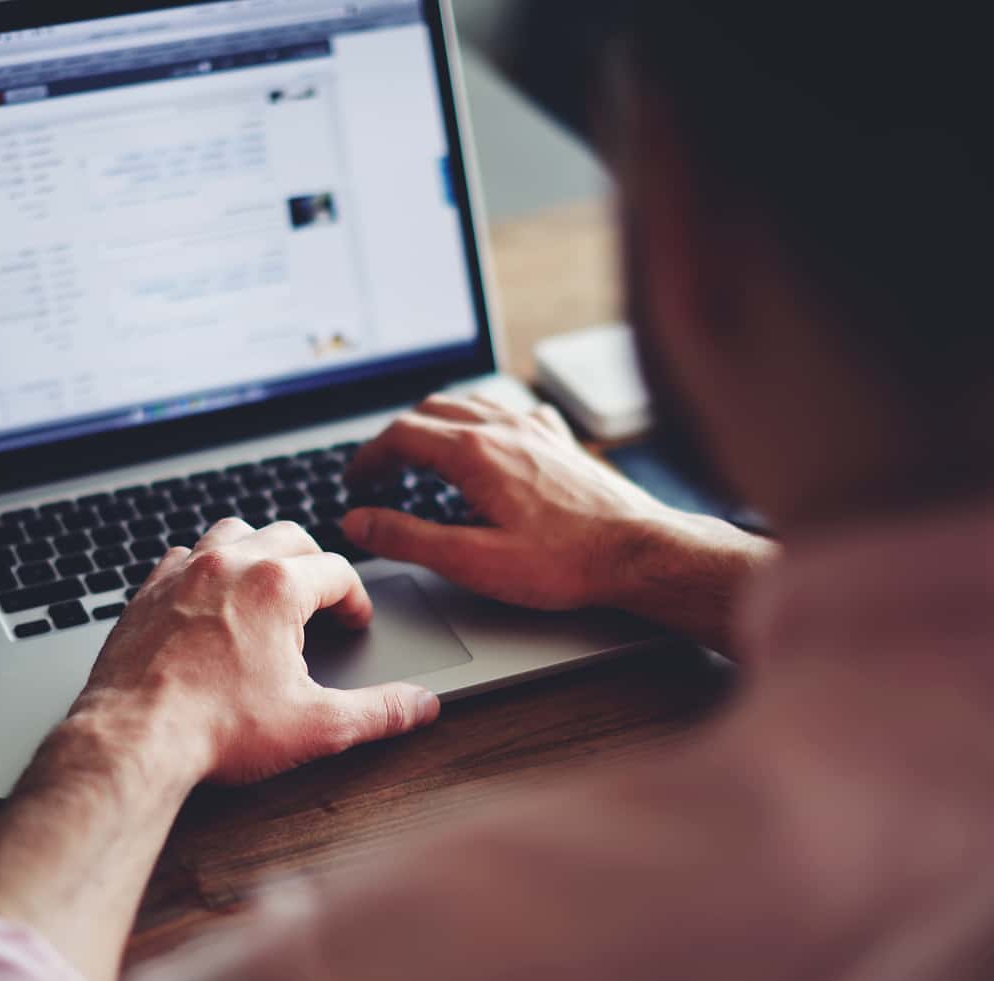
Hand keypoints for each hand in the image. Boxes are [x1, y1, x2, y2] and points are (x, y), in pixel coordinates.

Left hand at [72, 518, 441, 786]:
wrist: (133, 740)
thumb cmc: (217, 729)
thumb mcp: (315, 725)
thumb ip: (377, 711)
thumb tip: (420, 706)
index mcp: (278, 586)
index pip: (337, 571)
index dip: (356, 599)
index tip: (355, 622)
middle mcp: (230, 564)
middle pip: (290, 536)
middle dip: (314, 564)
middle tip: (322, 600)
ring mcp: (183, 573)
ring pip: (234, 532)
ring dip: (259, 551)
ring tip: (269, 585)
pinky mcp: (147, 592)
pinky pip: (182, 555)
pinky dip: (204, 567)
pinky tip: (209, 598)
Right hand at [343, 394, 773, 651]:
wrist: (638, 552)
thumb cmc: (564, 562)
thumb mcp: (472, 561)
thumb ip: (408, 538)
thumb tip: (359, 521)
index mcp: (474, 453)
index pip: (400, 435)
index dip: (368, 457)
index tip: (355, 480)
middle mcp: (504, 427)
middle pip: (430, 412)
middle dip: (396, 438)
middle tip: (379, 470)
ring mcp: (535, 428)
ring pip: (469, 404)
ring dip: (434, 423)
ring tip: (419, 452)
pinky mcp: (560, 440)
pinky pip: (510, 410)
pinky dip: (481, 419)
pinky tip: (487, 441)